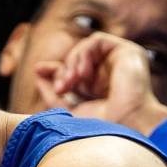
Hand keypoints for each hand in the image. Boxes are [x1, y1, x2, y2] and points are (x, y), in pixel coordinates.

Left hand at [34, 32, 166, 135]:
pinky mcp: (128, 51)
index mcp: (101, 90)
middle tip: (60, 88)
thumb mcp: (68, 110)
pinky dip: (84, 53)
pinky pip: (97, 40)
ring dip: (72, 63)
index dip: (57, 69)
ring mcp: (121, 62)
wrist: (127, 126)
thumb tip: (38, 71)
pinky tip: (83, 74)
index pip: (75, 72)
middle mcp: (112, 75)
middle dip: (63, 70)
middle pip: (78, 60)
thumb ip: (52, 92)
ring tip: (70, 83)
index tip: (38, 70)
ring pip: (86, 49)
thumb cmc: (102, 126)